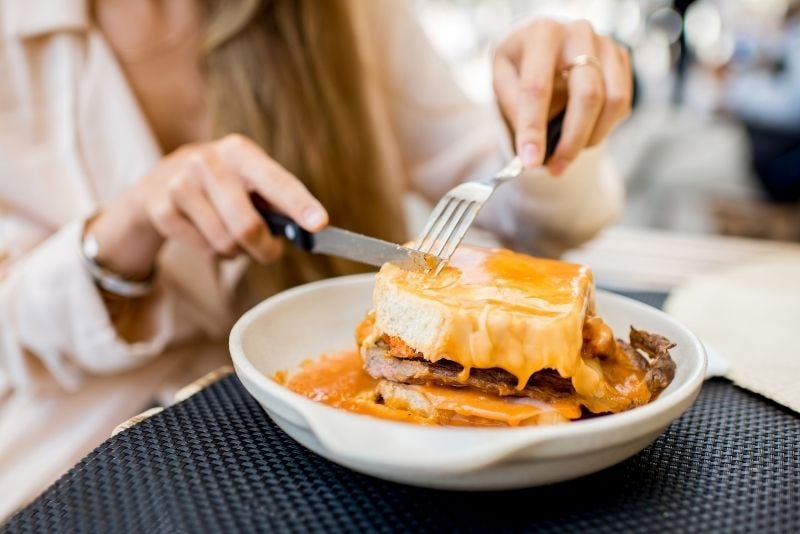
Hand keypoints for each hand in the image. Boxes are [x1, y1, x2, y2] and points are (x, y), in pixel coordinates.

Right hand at [89, 134, 327, 278]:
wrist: (161, 182)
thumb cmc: (224, 185)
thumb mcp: (249, 179)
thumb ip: (277, 200)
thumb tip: (310, 229)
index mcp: (240, 151)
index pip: (276, 181)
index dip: (299, 205)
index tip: (320, 224)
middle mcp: (208, 162)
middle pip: (247, 226)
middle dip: (264, 248)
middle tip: (269, 251)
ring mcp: (181, 185)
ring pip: (225, 243)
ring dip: (236, 251)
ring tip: (231, 234)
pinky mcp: (162, 210)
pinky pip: (204, 250)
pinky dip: (213, 252)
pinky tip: (206, 233)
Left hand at [493, 19, 632, 175]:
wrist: (544, 42)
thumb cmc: (521, 62)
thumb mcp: (502, 77)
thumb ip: (513, 107)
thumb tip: (530, 149)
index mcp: (542, 34)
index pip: (537, 88)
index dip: (533, 129)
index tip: (530, 161)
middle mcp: (578, 33)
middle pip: (588, 96)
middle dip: (572, 141)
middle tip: (555, 168)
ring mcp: (606, 44)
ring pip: (613, 102)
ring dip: (591, 138)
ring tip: (567, 152)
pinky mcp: (621, 59)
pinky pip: (622, 103)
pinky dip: (603, 127)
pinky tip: (582, 131)